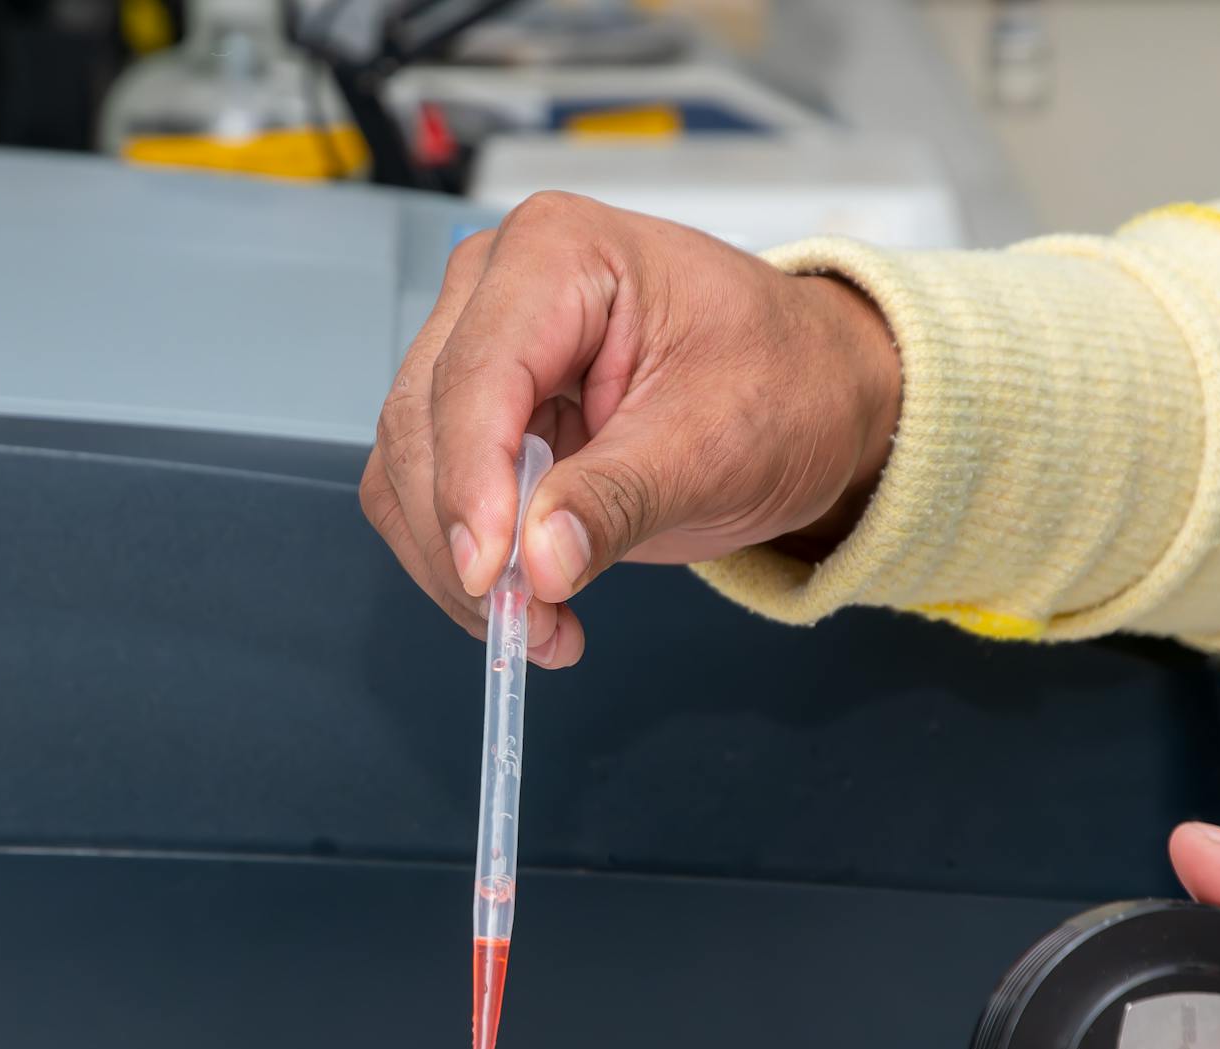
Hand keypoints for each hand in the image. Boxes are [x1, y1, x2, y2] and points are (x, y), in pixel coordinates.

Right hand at [360, 191, 899, 666]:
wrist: (811, 395)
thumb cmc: (782, 383)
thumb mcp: (718, 444)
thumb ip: (618, 499)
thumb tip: (536, 561)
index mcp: (558, 251)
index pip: (477, 376)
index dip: (471, 484)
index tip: (493, 576)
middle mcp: (495, 287)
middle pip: (423, 425)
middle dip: (465, 540)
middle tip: (531, 624)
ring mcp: (475, 348)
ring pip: (408, 470)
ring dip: (459, 565)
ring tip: (544, 626)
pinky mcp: (474, 415)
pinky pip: (426, 498)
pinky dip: (465, 563)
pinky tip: (531, 601)